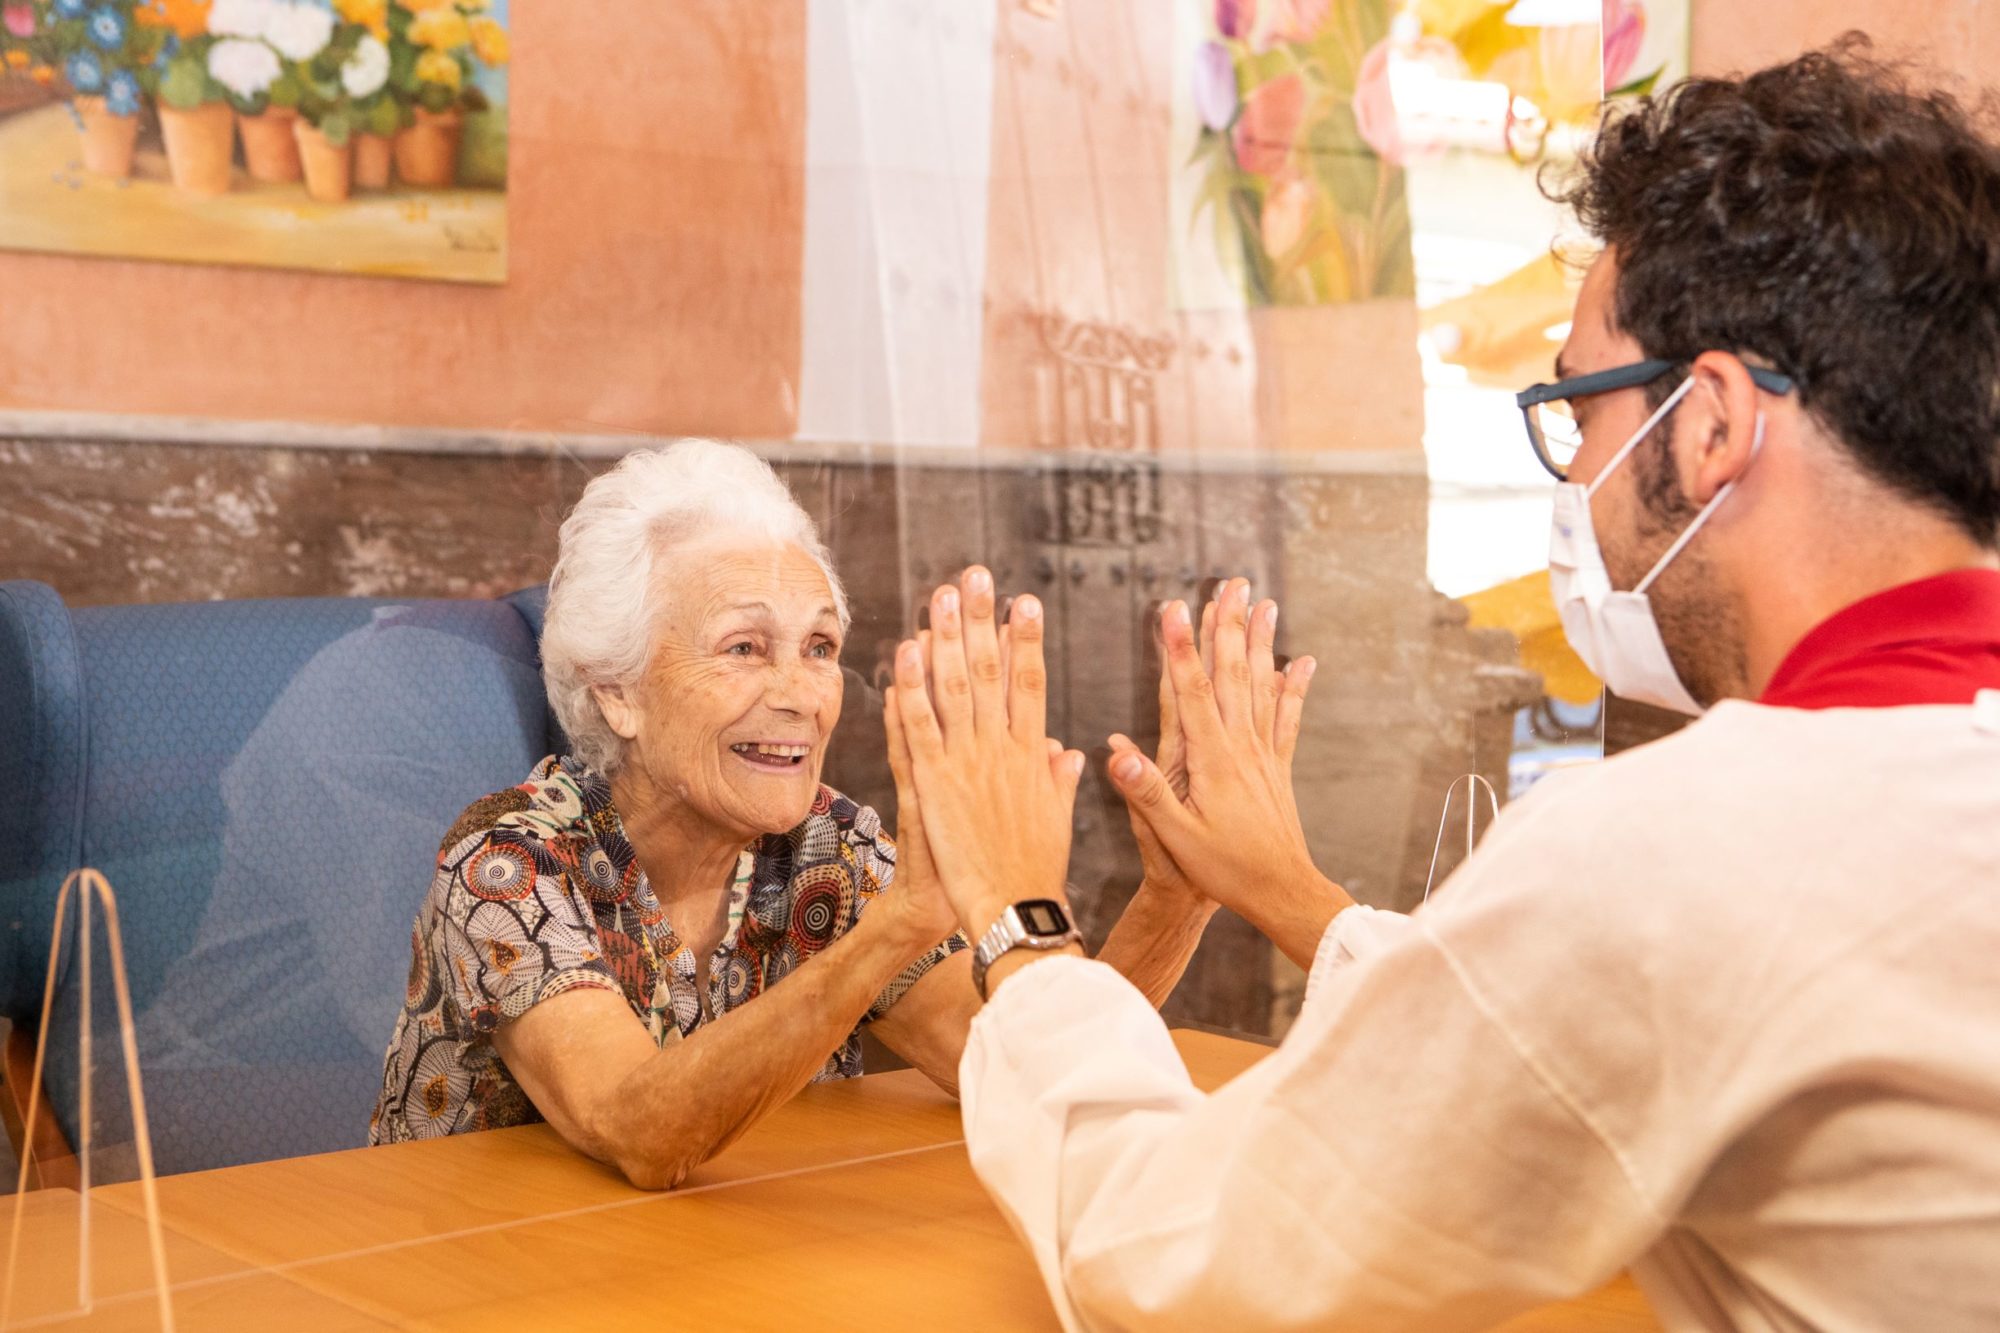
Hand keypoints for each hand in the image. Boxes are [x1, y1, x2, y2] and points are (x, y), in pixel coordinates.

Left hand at [885, 567, 1084, 939]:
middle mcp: (1002, 749)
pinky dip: (911, 689)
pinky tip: (904, 654)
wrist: (1013, 909)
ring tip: (939, 596)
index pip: (1030, 682)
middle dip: (982, 620)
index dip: (1026, 639)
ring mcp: (968, 764)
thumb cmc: (1037, 871)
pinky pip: (919, 728)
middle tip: (975, 576)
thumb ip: (1058, 778)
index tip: (1023, 602)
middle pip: (991, 671)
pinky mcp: (936, 785)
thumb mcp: (1057, 818)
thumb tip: (1068, 749)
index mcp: (1033, 755)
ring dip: (945, 637)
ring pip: (954, 688)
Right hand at [1105, 579, 1351, 967]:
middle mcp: (1240, 747)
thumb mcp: (1175, 838)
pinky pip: (1286, 718)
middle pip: (1231, 675)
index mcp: (1212, 760)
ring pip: (1259, 686)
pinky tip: (1300, 662)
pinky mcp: (1278, 767)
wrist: (1281, 891)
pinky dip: (1293, 687)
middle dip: (1227, 626)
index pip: (1191, 691)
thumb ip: (1148, 793)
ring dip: (1259, 643)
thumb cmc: (1224, 869)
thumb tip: (1117, 752)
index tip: (1173, 608)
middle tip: (1230, 584)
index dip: (1180, 648)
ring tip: (1263, 604)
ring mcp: (1262, 754)